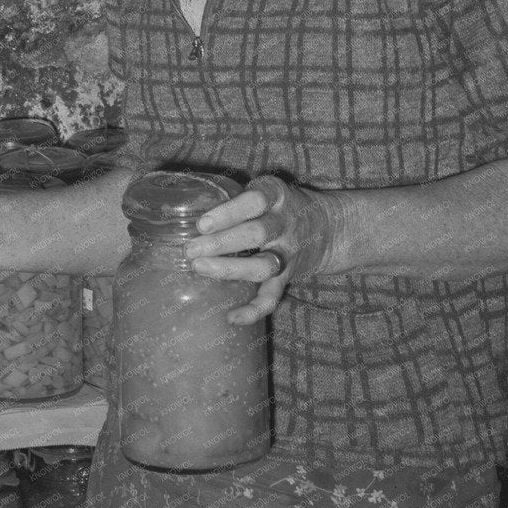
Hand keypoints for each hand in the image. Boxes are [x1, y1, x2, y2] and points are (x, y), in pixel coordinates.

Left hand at [183, 175, 340, 324]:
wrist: (327, 227)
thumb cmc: (275, 206)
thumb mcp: (263, 190)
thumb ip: (232, 197)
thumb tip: (180, 207)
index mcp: (276, 196)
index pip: (255, 201)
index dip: (229, 213)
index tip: (202, 224)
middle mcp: (285, 224)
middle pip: (256, 234)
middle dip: (221, 243)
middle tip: (189, 249)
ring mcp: (288, 252)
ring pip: (264, 266)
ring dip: (231, 269)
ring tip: (199, 267)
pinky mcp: (288, 277)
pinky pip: (273, 297)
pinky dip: (253, 310)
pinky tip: (231, 318)